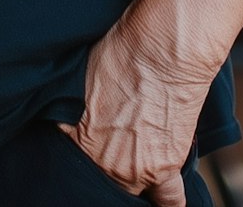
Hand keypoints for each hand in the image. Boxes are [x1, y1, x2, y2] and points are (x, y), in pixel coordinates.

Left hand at [58, 5, 219, 204]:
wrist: (163, 49)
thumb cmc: (124, 50)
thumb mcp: (83, 74)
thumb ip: (76, 104)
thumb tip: (74, 108)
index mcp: (76, 136)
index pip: (72, 159)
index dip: (82, 150)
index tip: (89, 144)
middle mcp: (101, 160)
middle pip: (100, 177)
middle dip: (104, 165)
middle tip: (114, 147)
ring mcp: (134, 169)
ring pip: (129, 190)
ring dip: (131, 178)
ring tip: (136, 161)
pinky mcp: (166, 168)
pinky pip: (169, 202)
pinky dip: (167, 201)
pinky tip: (163, 200)